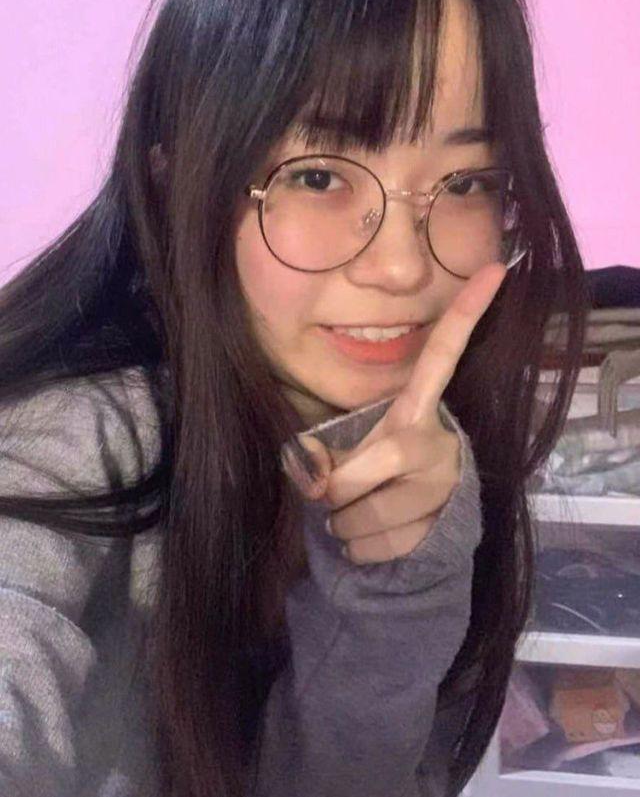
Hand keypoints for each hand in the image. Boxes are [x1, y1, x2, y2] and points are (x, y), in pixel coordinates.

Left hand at [298, 262, 506, 564]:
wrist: (416, 530)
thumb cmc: (372, 472)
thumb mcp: (349, 448)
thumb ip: (322, 453)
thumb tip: (313, 478)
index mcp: (415, 407)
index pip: (443, 353)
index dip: (466, 311)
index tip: (495, 267)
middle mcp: (436, 437)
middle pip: (365, 467)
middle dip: (334, 491)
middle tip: (333, 493)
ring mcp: (444, 481)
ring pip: (365, 513)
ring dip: (345, 524)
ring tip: (358, 514)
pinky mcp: (443, 524)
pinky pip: (375, 545)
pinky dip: (359, 549)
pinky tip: (372, 538)